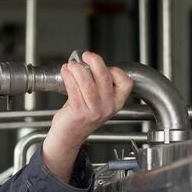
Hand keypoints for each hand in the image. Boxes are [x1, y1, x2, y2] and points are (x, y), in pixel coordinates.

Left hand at [41, 51, 132, 180]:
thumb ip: (98, 84)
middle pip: (105, 79)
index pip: (126, 83)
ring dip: (79, 70)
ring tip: (72, 64)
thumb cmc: (80, 115)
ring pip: (89, 84)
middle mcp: (107, 108)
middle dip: (96, 62)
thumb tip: (89, 63)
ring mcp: (94, 112)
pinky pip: (74, 91)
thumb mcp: (97, 100)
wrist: (68, 136)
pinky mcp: (78, 113)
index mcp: (116, 103)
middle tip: (86, 55)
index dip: (116, 71)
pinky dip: (69, 78)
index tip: (104, 65)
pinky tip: (65, 71)